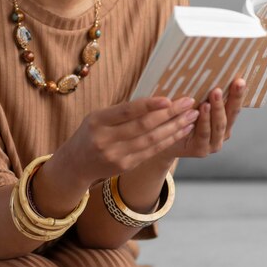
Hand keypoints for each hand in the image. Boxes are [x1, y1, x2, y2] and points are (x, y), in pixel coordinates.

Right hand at [64, 95, 199, 185]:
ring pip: (151, 140)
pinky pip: (151, 151)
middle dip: (170, 114)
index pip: (127, 112)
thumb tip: (156, 101)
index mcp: (97, 121)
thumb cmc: (91, 132)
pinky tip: (181, 130)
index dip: (149, 105)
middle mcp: (106, 140)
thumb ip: (122, 111)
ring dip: (175, 127)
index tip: (169, 99)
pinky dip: (168, 140)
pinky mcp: (125, 166)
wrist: (76, 163)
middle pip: (143, 126)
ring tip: (191, 116)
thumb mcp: (98, 117)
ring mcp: (116, 155)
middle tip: (188, 103)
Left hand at [156, 78, 245, 161]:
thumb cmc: (178, 116)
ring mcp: (213, 143)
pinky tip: (200, 110)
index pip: (234, 106)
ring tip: (215, 94)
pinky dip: (203, 121)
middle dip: (234, 98)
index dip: (238, 94)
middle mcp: (222, 133)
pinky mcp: (201, 150)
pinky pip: (203, 134)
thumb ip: (201, 92)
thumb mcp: (192, 102)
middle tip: (235, 83)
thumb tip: (206, 66)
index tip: (241, 80)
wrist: (161, 139)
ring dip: (217, 109)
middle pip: (231, 114)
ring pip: (218, 125)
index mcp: (224, 121)